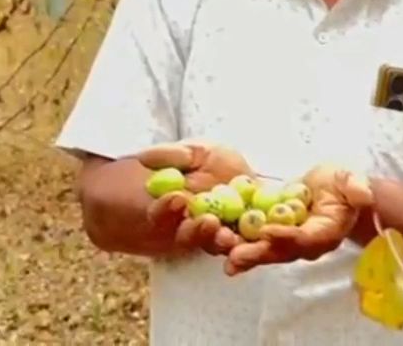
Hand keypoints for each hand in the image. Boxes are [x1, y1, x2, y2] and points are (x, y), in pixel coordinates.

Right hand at [134, 139, 254, 257]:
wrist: (232, 172)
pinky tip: (258, 244)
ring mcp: (216, 236)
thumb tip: (144, 157)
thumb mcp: (190, 152)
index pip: (162, 214)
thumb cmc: (204, 160)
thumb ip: (170, 155)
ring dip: (222, 243)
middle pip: (189, 236)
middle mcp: (191, 228)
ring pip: (216, 244)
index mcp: (172, 208)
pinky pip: (245, 246)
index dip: (166, 208)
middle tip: (208, 221)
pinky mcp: (242, 237)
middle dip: (197, 231)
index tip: (176, 198)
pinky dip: (250, 249)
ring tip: (229, 236)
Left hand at [224, 164, 374, 275]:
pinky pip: (251, 241)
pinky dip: (234, 241)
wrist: (333, 191)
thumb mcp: (351, 180)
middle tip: (235, 257)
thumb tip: (362, 195)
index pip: (305, 238)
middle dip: (257, 254)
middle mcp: (304, 244)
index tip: (268, 230)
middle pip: (279, 252)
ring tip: (220, 254)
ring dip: (241, 253)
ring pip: (262, 251)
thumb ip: (356, 187)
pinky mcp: (271, 235)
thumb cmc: (342, 185)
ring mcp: (286, 242)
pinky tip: (214, 241)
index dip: (287, 235)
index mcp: (324, 233)